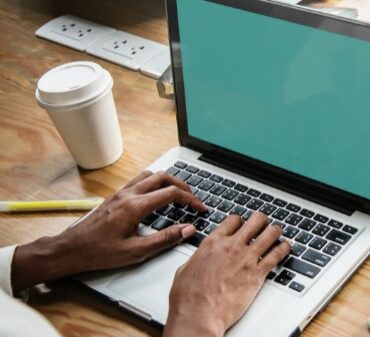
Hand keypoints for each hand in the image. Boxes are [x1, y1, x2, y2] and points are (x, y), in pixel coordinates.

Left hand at [11, 170, 206, 291]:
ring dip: (168, 181)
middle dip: (182, 185)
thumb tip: (187, 229)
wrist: (71, 250)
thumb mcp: (136, 251)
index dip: (191, 200)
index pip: (171, 194)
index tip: (201, 208)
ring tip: (178, 194)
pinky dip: (154, 183)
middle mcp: (128, 195)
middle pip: (163, 177)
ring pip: (150, 175)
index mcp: (135, 206)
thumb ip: (165, 239)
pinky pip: (139, 180)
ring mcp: (120, 193)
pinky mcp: (115, 196)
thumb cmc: (99, 252)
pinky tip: (156, 195)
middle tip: (193, 198)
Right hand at [164, 213, 290, 336]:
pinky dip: (284, 248)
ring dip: (275, 232)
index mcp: (213, 242)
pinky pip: (277, 254)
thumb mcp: (186, 269)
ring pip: (270, 233)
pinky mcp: (257, 274)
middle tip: (264, 225)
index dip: (241, 221)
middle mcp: (231, 246)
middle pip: (256, 220)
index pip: (234, 219)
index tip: (243, 225)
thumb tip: (201, 257)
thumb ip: (198, 258)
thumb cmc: (189, 297)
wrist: (199, 314)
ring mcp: (246, 259)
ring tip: (277, 234)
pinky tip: (286, 247)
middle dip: (262, 221)